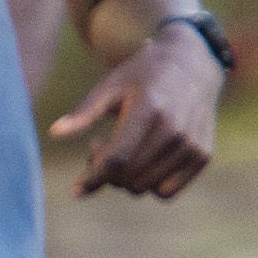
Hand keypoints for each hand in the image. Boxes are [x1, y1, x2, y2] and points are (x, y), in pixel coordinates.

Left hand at [50, 22, 218, 198]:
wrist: (192, 65)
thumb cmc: (141, 76)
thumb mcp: (109, 86)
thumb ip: (83, 113)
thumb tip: (54, 133)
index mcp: (149, 111)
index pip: (116, 160)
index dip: (92, 178)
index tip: (76, 189)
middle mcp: (175, 130)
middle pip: (128, 178)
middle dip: (105, 174)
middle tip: (98, 149)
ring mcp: (193, 145)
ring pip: (145, 188)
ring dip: (125, 180)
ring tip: (120, 152)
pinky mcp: (203, 155)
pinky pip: (166, 192)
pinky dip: (148, 185)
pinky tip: (141, 162)